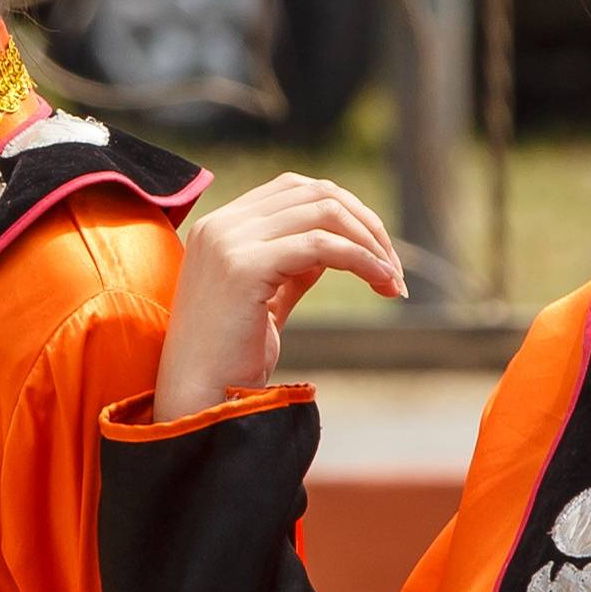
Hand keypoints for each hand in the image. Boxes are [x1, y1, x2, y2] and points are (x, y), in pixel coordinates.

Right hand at [154, 173, 405, 422]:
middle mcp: (221, 224)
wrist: (197, 402)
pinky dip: (361, 259)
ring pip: (324, 213)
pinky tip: (381, 280)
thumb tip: (340, 243)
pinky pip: (322, 246)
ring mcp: (229, 241)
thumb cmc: (231, 359)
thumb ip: (294, 263)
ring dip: (370, 243)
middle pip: (315, 194)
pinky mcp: (244, 267)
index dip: (345, 211)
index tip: (376, 251)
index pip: (295, 189)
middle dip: (365, 225)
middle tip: (393, 269)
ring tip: (391, 280)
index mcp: (220, 225)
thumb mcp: (266, 298)